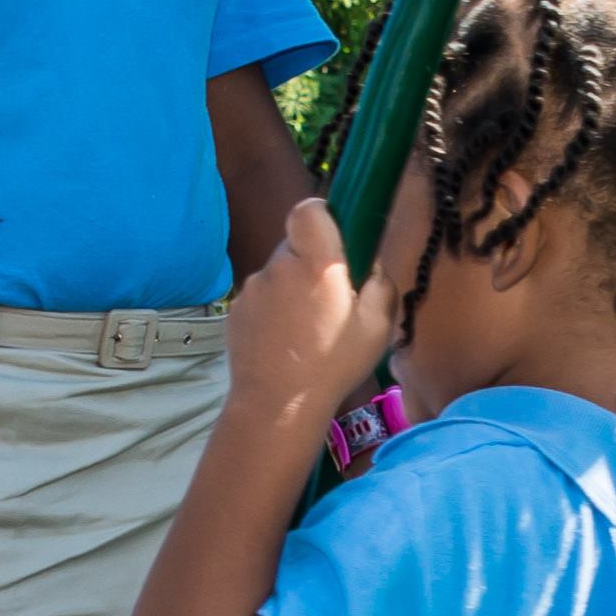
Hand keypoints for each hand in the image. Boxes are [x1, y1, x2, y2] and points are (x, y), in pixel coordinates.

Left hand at [218, 195, 413, 431]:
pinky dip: (272, 310)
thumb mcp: (378, 327)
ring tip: (306, 328)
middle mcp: (278, 266)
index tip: (336, 240)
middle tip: (330, 299)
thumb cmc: (333, 366)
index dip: (322, 216)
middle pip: (294, 244)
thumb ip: (381, 284)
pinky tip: (284, 341)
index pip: (309, 209)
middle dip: (311, 262)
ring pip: (277, 273)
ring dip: (291, 288)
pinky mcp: (235, 310)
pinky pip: (260, 297)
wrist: (278, 405)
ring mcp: (252, 288)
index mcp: (316, 264)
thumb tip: (369, 267)